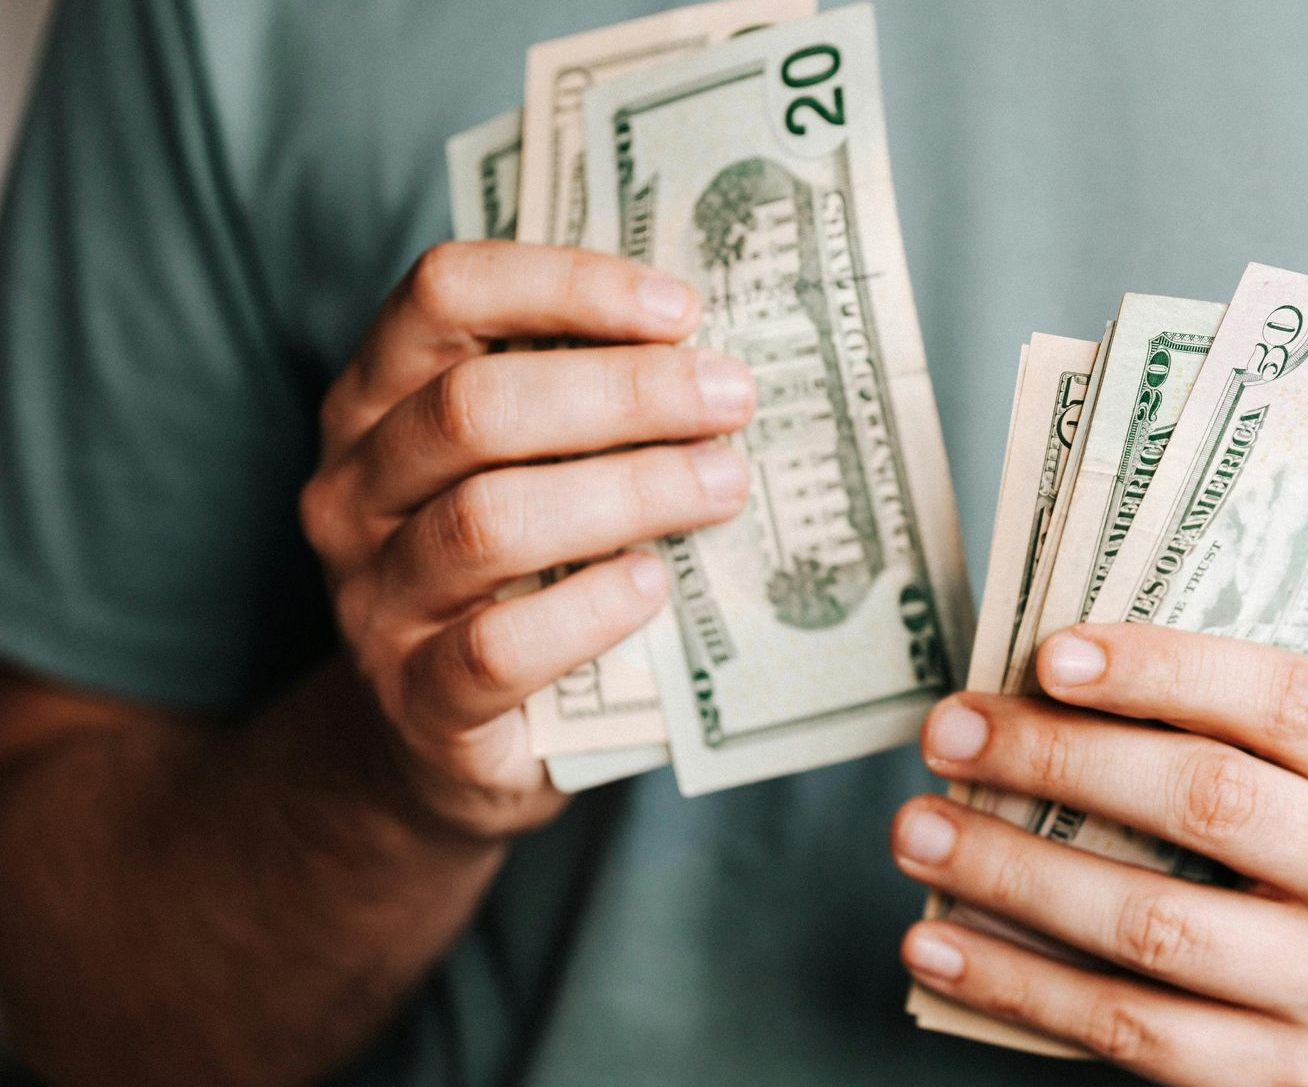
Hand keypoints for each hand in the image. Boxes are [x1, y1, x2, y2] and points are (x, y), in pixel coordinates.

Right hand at [300, 242, 753, 839]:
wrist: (437, 744)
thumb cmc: (513, 577)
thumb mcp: (527, 471)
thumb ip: (585, 407)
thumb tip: (719, 355)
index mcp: (378, 400)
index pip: (443, 294)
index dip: (565, 284)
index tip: (681, 308)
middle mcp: (354, 488)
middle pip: (474, 407)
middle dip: (623, 392)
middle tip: (732, 400)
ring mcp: (374, 598)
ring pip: (487, 521)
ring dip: (625, 493)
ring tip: (724, 486)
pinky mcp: (416, 700)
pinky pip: (497, 648)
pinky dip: (588, 610)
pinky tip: (653, 586)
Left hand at [894, 624, 1307, 1086]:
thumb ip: (1229, 721)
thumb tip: (1038, 682)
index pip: (1288, 701)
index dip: (1165, 669)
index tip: (1049, 655)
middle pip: (1211, 805)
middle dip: (1059, 761)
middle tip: (949, 734)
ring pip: (1153, 928)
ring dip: (1012, 876)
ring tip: (917, 832)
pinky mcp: (1278, 1080)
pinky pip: (1126, 1031)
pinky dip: (1016, 985)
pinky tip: (937, 946)